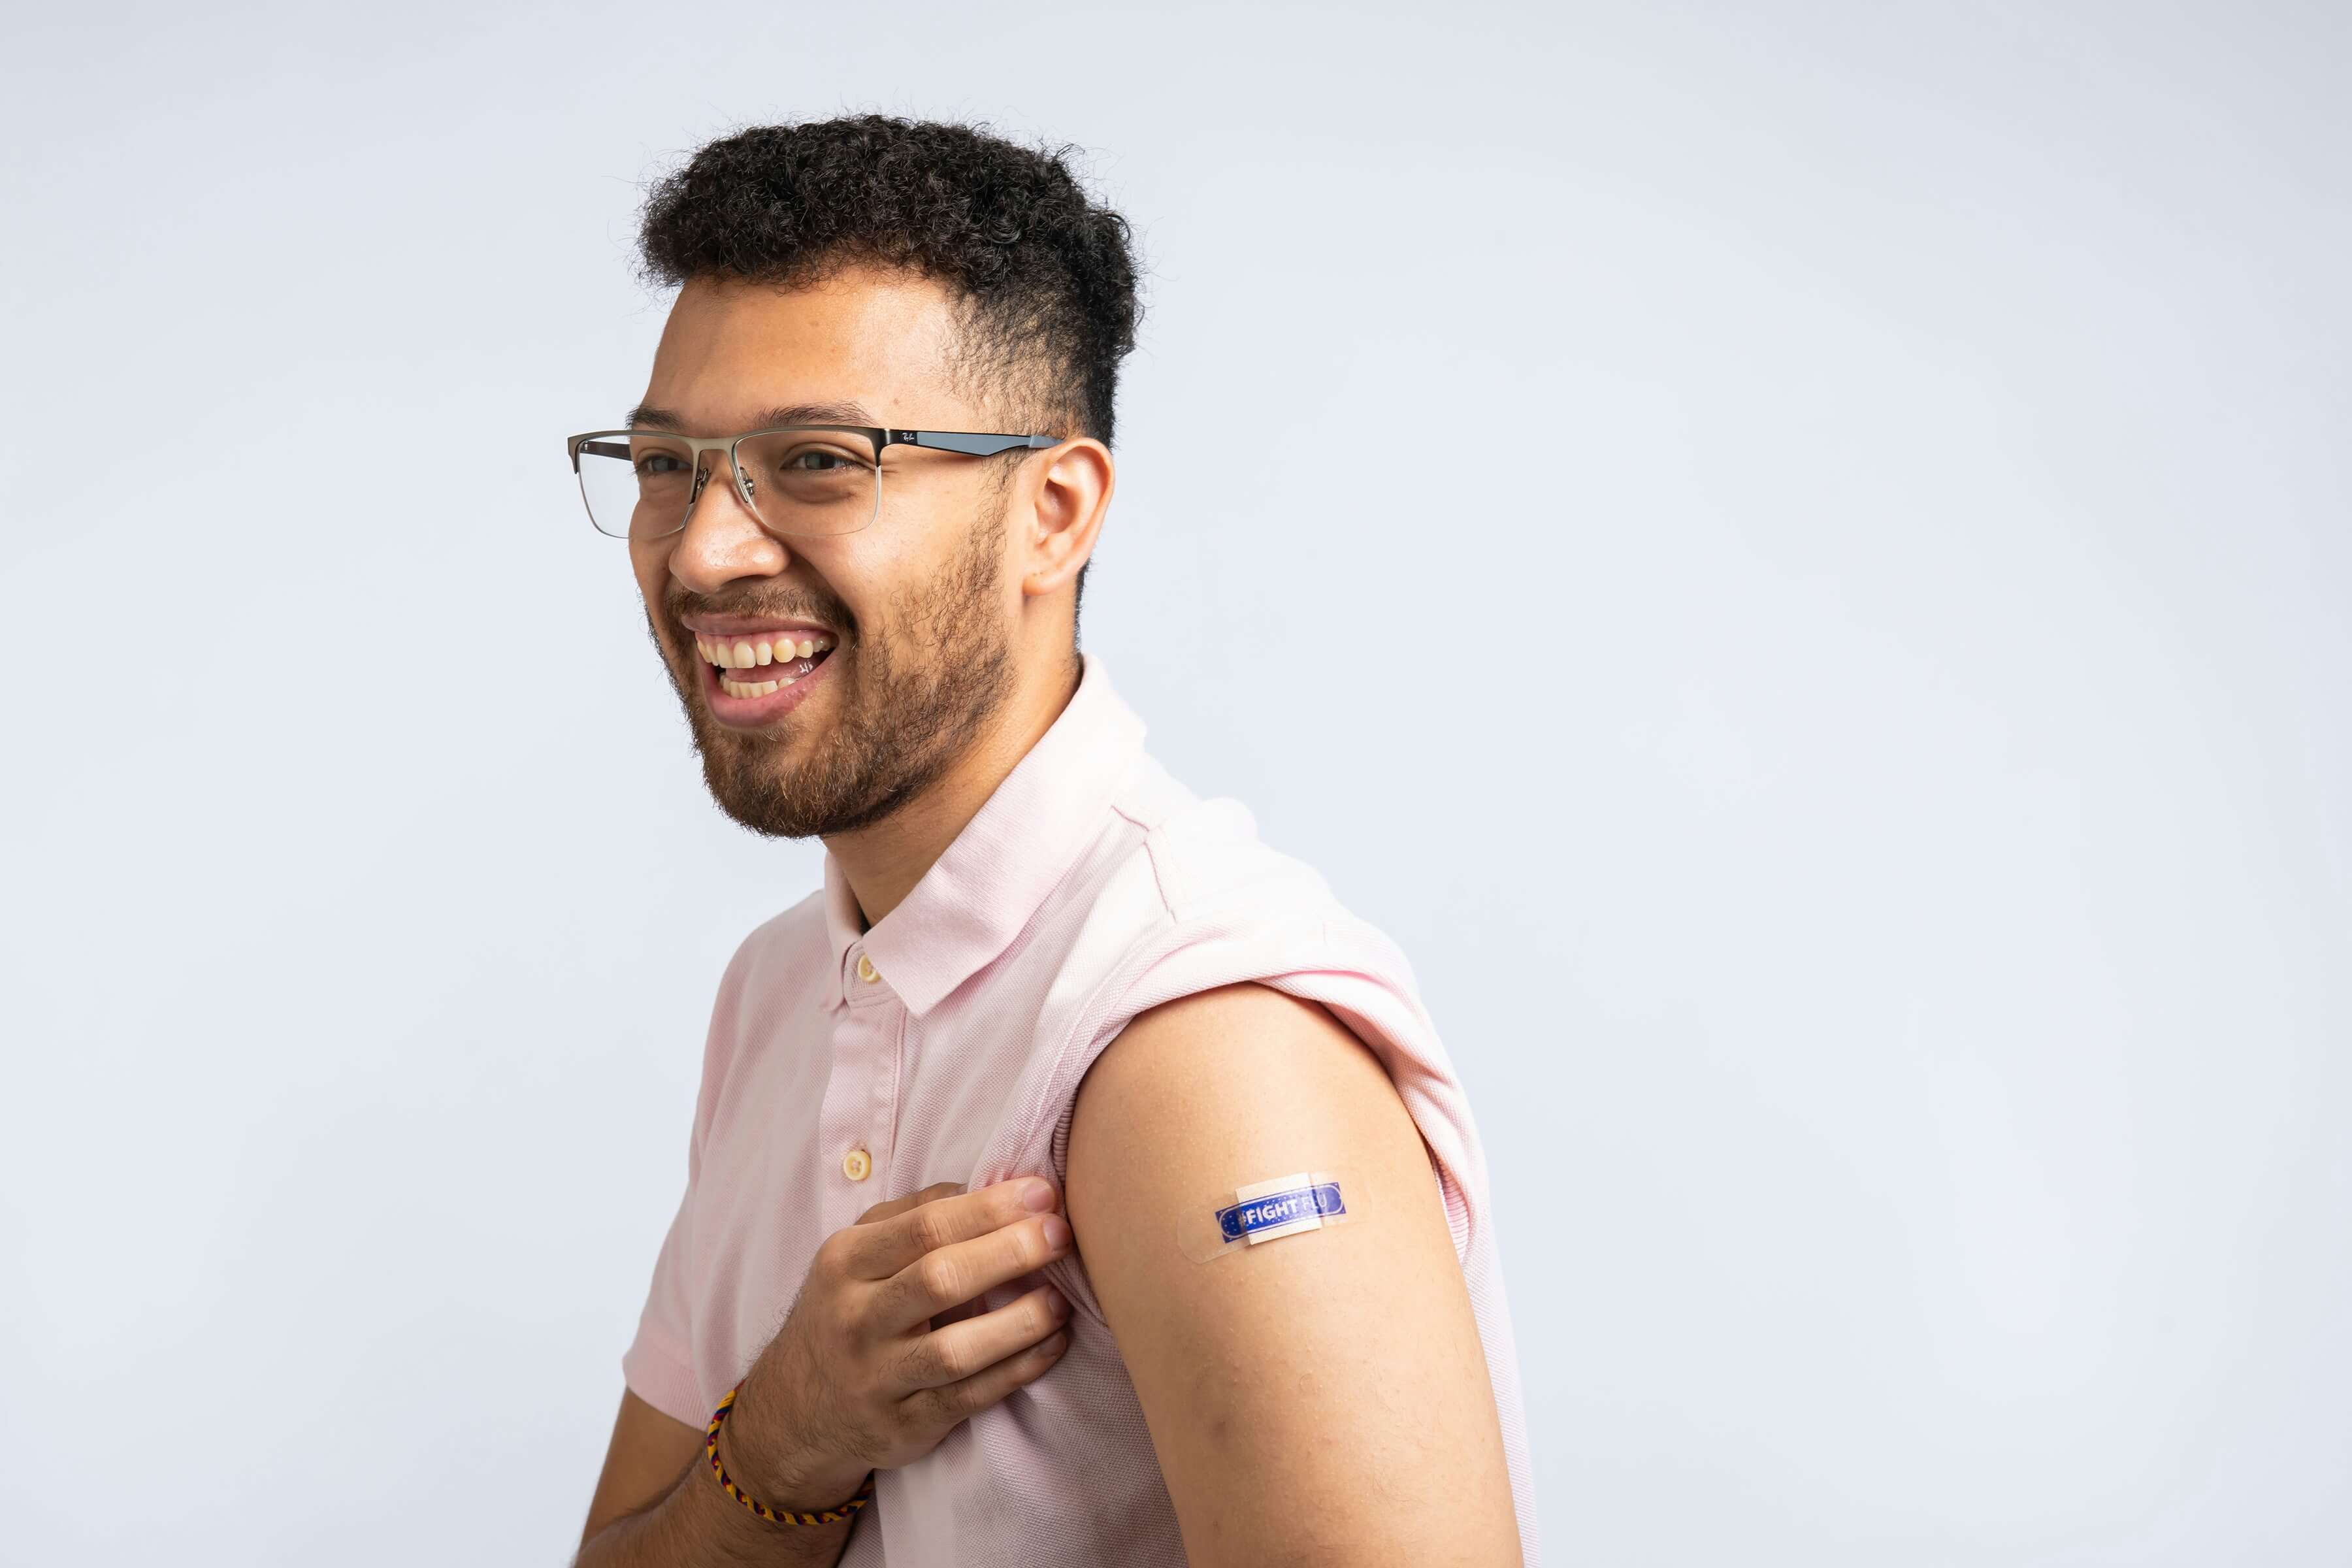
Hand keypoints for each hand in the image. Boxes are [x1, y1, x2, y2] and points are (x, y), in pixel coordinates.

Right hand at [720, 1177, 1075, 1508]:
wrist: (796, 1410)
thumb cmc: (848, 1310)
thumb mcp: (857, 1254)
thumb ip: (915, 1214)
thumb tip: (992, 1182)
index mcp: (845, 1262)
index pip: (924, 1226)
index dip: (990, 1208)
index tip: (1043, 1194)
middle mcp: (856, 1320)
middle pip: (940, 1279)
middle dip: (1010, 1252)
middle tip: (1062, 1235)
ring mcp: (878, 1378)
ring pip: (956, 1349)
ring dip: (1019, 1322)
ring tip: (1060, 1299)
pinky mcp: (903, 1425)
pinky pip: (970, 1398)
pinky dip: (1018, 1370)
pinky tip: (1052, 1344)